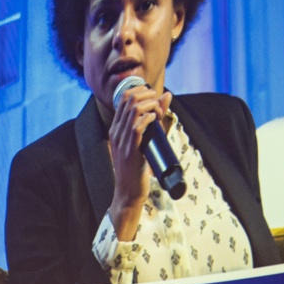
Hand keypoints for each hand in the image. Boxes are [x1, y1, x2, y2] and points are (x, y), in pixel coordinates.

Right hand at [107, 84, 172, 240]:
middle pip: (129, 99)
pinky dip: (149, 118)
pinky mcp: (130, 150)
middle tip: (159, 106)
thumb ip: (155, 118)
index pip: (124, 97)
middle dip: (148, 95)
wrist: (129, 192)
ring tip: (159, 113)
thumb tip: (166, 95)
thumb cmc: (138, 167)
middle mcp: (116, 132)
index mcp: (116, 128)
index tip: (155, 98)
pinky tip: (155, 120)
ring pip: (134, 109)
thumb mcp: (146, 140)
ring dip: (151, 106)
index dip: (142, 90)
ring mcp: (121, 141)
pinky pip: (137, 126)